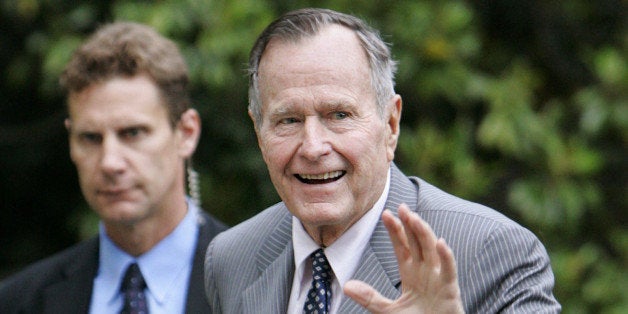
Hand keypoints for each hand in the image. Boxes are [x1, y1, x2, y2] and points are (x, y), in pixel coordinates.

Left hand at [344, 204, 463, 312]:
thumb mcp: (388, 311)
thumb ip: (369, 298)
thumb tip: (346, 286)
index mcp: (411, 273)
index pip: (402, 246)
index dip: (395, 230)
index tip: (385, 214)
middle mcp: (425, 271)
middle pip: (417, 242)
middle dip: (409, 224)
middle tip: (400, 207)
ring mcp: (439, 278)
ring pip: (432, 250)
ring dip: (424, 233)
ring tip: (414, 218)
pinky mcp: (450, 290)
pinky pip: (449, 270)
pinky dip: (446, 256)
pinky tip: (441, 242)